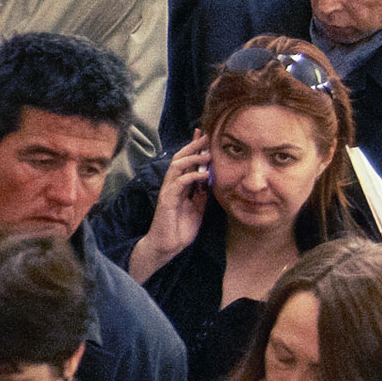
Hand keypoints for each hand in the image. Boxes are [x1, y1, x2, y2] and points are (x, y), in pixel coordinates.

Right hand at [132, 131, 210, 279]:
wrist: (168, 245)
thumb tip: (214, 180)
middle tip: (206, 136)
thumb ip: (204, 193)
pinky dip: (191, 176)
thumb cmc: (181, 227)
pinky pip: (178, 183)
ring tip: (208, 155)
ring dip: (193, 159)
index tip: (205, 135)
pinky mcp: (167, 200)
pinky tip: (204, 175)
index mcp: (180, 185)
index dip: (195, 147)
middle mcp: (172, 184)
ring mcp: (168, 191)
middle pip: (180, 158)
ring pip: (177, 166)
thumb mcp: (199, 207)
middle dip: (193, 146)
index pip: (187, 161)